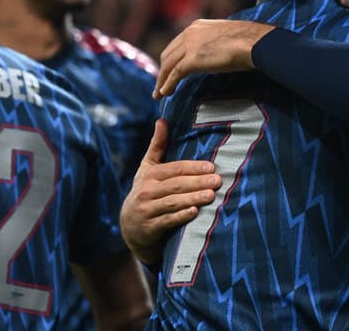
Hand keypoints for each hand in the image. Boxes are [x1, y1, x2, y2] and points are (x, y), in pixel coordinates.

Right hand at [120, 120, 221, 264]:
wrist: (131, 226)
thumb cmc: (146, 191)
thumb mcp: (148, 168)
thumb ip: (157, 145)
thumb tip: (162, 120)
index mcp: (149, 174)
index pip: (174, 169)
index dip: (192, 168)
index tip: (211, 167)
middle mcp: (146, 190)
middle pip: (176, 185)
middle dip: (198, 182)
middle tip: (217, 181)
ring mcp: (147, 209)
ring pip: (173, 202)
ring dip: (192, 198)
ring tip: (211, 195)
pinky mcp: (149, 227)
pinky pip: (167, 220)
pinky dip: (180, 216)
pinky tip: (194, 212)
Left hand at [154, 19, 274, 98]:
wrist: (254, 42)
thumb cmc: (248, 40)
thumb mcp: (225, 37)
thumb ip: (214, 43)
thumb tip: (215, 53)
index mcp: (197, 26)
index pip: (177, 43)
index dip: (171, 58)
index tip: (169, 69)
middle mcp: (190, 33)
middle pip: (168, 53)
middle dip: (163, 70)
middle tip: (162, 83)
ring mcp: (190, 45)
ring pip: (168, 65)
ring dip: (162, 80)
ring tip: (159, 94)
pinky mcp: (192, 59)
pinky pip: (174, 74)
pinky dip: (167, 84)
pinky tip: (164, 93)